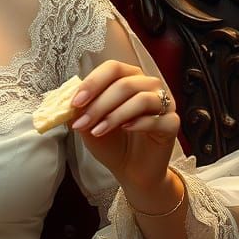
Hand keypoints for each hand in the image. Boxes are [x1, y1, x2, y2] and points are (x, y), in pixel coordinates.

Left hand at [67, 60, 179, 197]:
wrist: (130, 170)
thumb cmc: (111, 142)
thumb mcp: (88, 125)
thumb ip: (80, 111)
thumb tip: (66, 102)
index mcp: (128, 78)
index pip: (113, 68)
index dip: (93, 82)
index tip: (76, 102)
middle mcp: (149, 85)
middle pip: (125, 84)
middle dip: (99, 104)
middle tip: (82, 123)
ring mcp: (164, 103)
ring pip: (141, 98)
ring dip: (115, 115)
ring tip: (98, 130)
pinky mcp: (172, 124)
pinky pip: (157, 118)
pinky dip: (137, 123)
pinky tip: (124, 130)